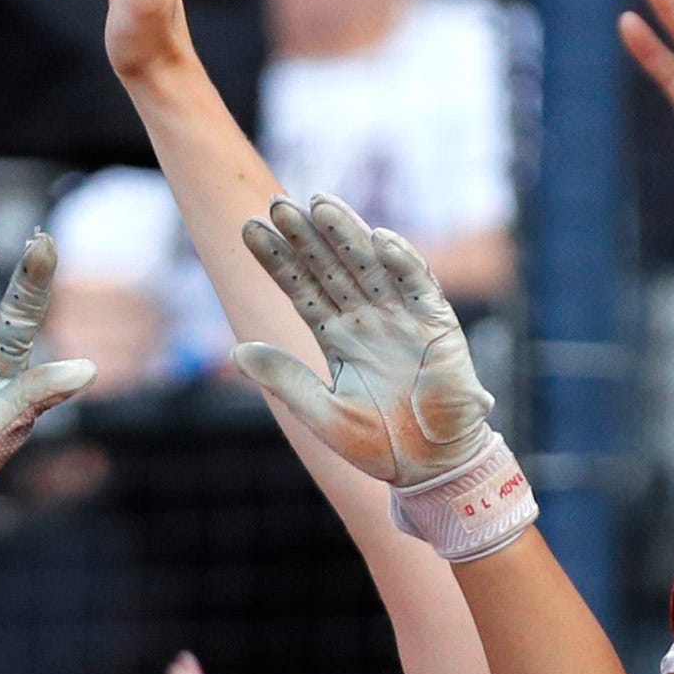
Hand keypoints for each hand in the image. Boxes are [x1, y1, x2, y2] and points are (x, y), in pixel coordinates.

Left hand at [231, 195, 498, 487]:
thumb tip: (236, 350)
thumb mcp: (323, 413)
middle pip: (331, 267)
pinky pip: (419, 285)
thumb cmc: (380, 446)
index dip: (277, 260)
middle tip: (277, 204)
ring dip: (347, 234)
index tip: (249, 229)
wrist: (432, 469)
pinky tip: (378, 238)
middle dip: (306, 237)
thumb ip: (284, 380)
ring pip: (369, 265)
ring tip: (318, 204)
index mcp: (338, 338)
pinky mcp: (437, 325)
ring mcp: (402, 318)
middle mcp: (367, 320)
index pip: (302, 288)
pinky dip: (402, 261)